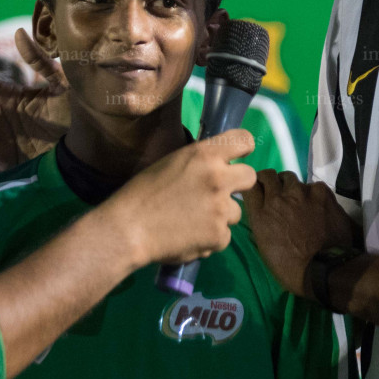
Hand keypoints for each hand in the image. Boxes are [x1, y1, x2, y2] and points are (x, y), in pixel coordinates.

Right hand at [101, 129, 256, 266]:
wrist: (128, 230)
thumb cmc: (143, 193)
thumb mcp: (172, 162)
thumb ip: (200, 161)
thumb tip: (219, 165)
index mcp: (205, 155)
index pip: (245, 140)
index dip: (242, 149)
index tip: (236, 158)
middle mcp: (219, 179)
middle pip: (250, 176)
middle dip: (237, 184)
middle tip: (217, 193)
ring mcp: (221, 209)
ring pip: (236, 211)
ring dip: (221, 215)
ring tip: (194, 220)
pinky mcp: (219, 236)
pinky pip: (224, 235)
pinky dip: (211, 237)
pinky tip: (190, 236)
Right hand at [242, 170, 357, 297]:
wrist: (325, 269)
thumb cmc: (290, 268)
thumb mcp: (264, 248)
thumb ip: (261, 225)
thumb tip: (260, 214)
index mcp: (260, 214)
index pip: (249, 186)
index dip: (253, 187)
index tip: (257, 191)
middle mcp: (277, 198)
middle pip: (267, 175)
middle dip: (270, 182)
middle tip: (276, 192)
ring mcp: (300, 192)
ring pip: (290, 178)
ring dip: (290, 186)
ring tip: (298, 198)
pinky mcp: (321, 192)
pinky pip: (312, 185)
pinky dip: (312, 193)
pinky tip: (317, 205)